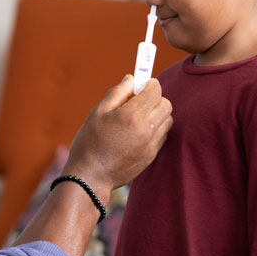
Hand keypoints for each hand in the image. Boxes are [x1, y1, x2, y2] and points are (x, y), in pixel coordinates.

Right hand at [65, 75, 172, 191]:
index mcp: (131, 115)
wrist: (91, 176)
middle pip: (166, 103)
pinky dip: (155, 129)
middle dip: (155, 98)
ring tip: (138, 118)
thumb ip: (117, 92)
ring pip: (167, 120)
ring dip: (157, 114)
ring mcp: (151, 144)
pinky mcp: (152, 155)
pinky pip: (162, 135)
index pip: (155, 90)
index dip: (149, 84)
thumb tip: (131, 79)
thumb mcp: (98, 112)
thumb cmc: (89, 142)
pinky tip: (138, 133)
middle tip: (138, 102)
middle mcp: (146, 129)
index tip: (141, 85)